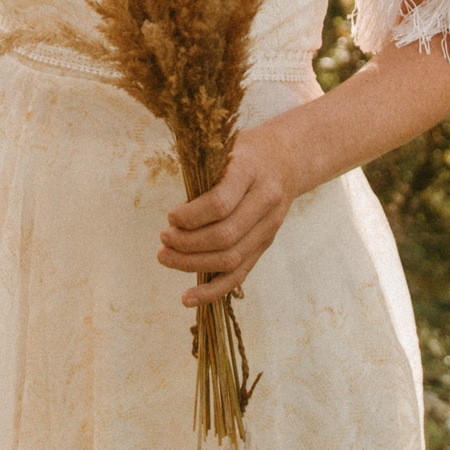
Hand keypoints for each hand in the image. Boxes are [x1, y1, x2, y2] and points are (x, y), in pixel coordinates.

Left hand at [160, 129, 299, 307]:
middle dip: (187, 244)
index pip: (220, 203)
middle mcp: (265, 201)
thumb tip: (174, 219)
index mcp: (251, 171)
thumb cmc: (245, 153)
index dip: (191, 217)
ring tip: (165, 257)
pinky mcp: (265, 245)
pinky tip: (188, 299)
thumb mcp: (225, 150)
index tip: (170, 217)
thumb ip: (204, 179)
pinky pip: (239, 275)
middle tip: (163, 240)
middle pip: (225, 236)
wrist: (286, 160)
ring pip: (231, 259)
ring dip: (193, 264)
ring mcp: (269, 227)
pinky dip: (212, 290)